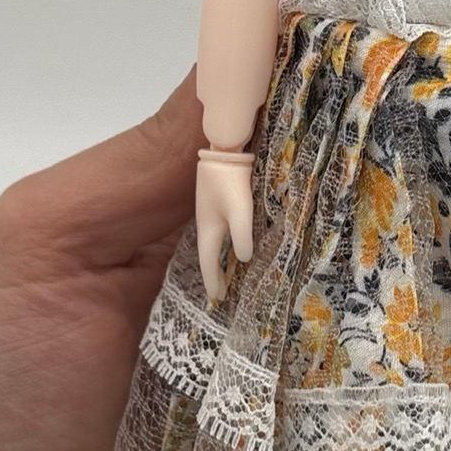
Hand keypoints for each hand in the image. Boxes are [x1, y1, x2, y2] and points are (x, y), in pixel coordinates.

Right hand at [196, 153, 254, 299]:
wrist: (223, 151)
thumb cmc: (231, 182)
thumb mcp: (240, 211)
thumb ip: (242, 236)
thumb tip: (244, 259)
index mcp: (208, 229)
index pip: (208, 262)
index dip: (213, 281)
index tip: (216, 299)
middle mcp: (206, 223)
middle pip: (208, 255)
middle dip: (214, 274)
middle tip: (220, 292)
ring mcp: (210, 213)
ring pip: (212, 244)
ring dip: (217, 260)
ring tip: (224, 273)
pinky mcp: (216, 203)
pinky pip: (218, 233)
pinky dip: (221, 245)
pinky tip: (229, 244)